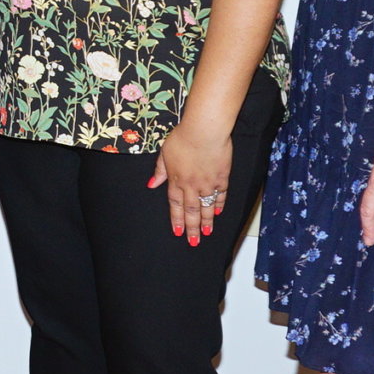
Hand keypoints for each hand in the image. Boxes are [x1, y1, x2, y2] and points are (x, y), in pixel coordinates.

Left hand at [149, 114, 231, 245]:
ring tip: (207, 234)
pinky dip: (219, 205)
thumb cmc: (183, 137)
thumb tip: (152, 184)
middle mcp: (191, 186)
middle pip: (191, 211)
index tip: (179, 232)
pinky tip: (218, 213)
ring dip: (206, 222)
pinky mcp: (222, 177)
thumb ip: (160, 170)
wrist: (204, 131)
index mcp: (176, 180)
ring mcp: (207, 183)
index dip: (177, 219)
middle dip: (192, 228)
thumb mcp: (164, 152)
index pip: (175, 205)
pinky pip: (220, 195)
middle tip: (193, 242)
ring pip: (206, 207)